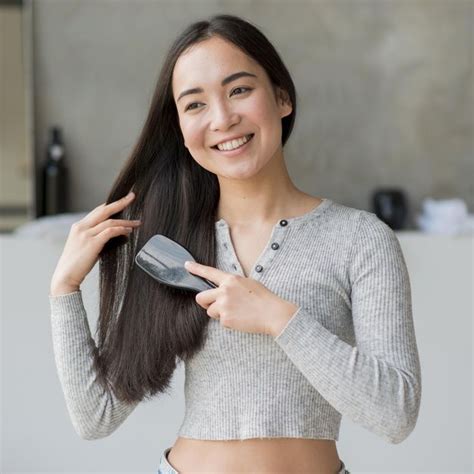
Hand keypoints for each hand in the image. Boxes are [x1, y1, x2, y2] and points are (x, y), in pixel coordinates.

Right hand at [49, 191, 141, 295]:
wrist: (65, 277)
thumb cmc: (77, 265)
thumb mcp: (85, 247)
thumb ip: (96, 238)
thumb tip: (115, 234)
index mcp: (78, 226)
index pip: (98, 211)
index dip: (111, 205)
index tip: (123, 201)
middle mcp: (81, 227)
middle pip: (104, 209)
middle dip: (120, 202)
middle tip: (133, 196)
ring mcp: (86, 234)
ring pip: (110, 221)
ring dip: (126, 221)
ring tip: (137, 222)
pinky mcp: (92, 243)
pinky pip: (110, 231)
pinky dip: (121, 229)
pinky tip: (129, 231)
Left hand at [184, 261, 298, 335]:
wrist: (272, 313)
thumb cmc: (263, 299)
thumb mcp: (248, 283)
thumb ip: (233, 285)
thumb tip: (223, 289)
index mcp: (231, 280)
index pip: (210, 272)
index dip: (196, 269)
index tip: (187, 265)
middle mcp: (224, 291)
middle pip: (201, 297)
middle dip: (205, 303)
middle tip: (215, 305)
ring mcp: (224, 305)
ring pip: (210, 311)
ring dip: (219, 313)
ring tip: (236, 312)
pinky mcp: (225, 318)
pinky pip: (220, 321)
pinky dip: (228, 322)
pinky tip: (240, 319)